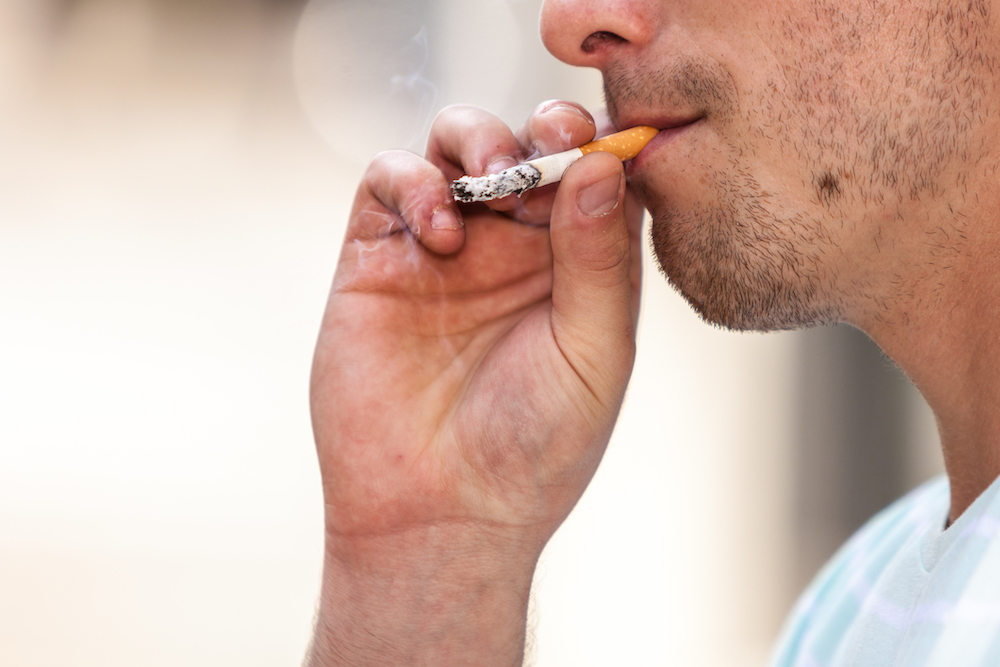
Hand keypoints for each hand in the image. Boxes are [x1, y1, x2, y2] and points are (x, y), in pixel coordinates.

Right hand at [308, 101, 642, 665]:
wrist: (440, 515)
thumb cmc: (533, 449)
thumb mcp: (591, 354)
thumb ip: (598, 260)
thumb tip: (602, 164)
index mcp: (575, 269)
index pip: (595, 177)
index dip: (602, 147)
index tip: (604, 146)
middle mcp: (512, 250)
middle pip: (529, 146)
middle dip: (544, 129)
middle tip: (550, 145)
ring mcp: (444, 250)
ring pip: (456, 147)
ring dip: (477, 140)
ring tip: (495, 181)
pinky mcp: (379, 259)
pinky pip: (390, 182)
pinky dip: (414, 182)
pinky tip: (440, 232)